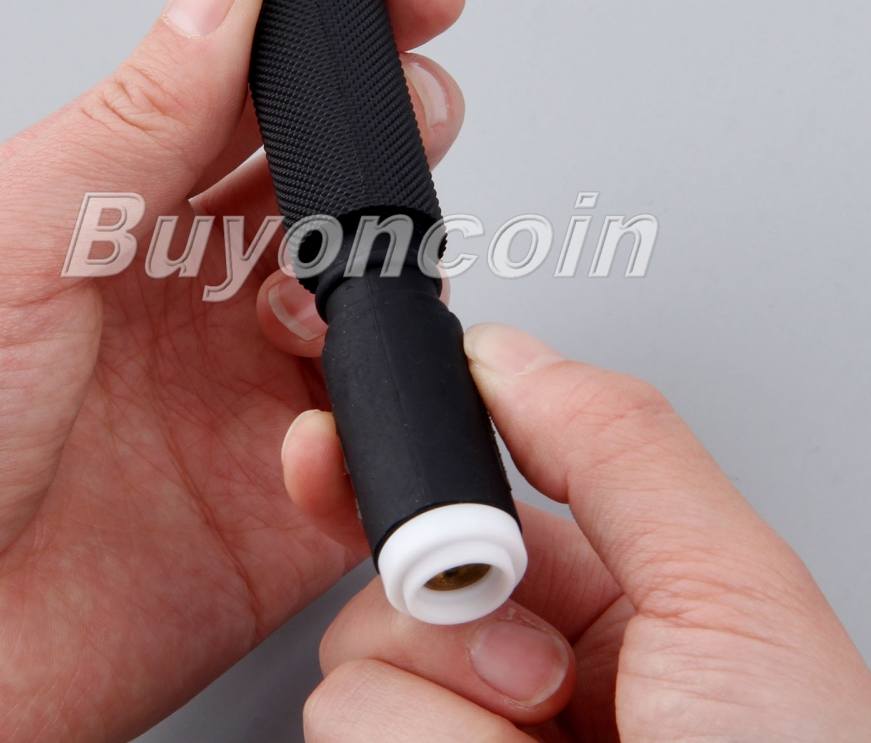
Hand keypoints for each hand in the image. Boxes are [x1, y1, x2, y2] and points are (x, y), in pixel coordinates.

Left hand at [0, 0, 467, 740]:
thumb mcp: (11, 238)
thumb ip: (138, 117)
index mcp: (135, 219)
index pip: (263, 100)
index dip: (344, 39)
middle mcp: (204, 298)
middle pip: (340, 195)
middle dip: (396, 143)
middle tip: (414, 117)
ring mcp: (253, 395)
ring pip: (379, 313)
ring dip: (382, 292)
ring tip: (319, 304)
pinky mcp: (290, 501)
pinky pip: (374, 450)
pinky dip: (366, 437)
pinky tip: (304, 436)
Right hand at [283, 324, 870, 740]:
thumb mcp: (732, 600)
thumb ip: (619, 449)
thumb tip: (511, 355)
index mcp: (596, 606)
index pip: (456, 507)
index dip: (381, 468)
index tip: (330, 446)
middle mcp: (516, 683)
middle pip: (390, 587)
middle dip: (445, 617)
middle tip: (535, 673)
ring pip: (355, 677)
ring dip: (449, 719)